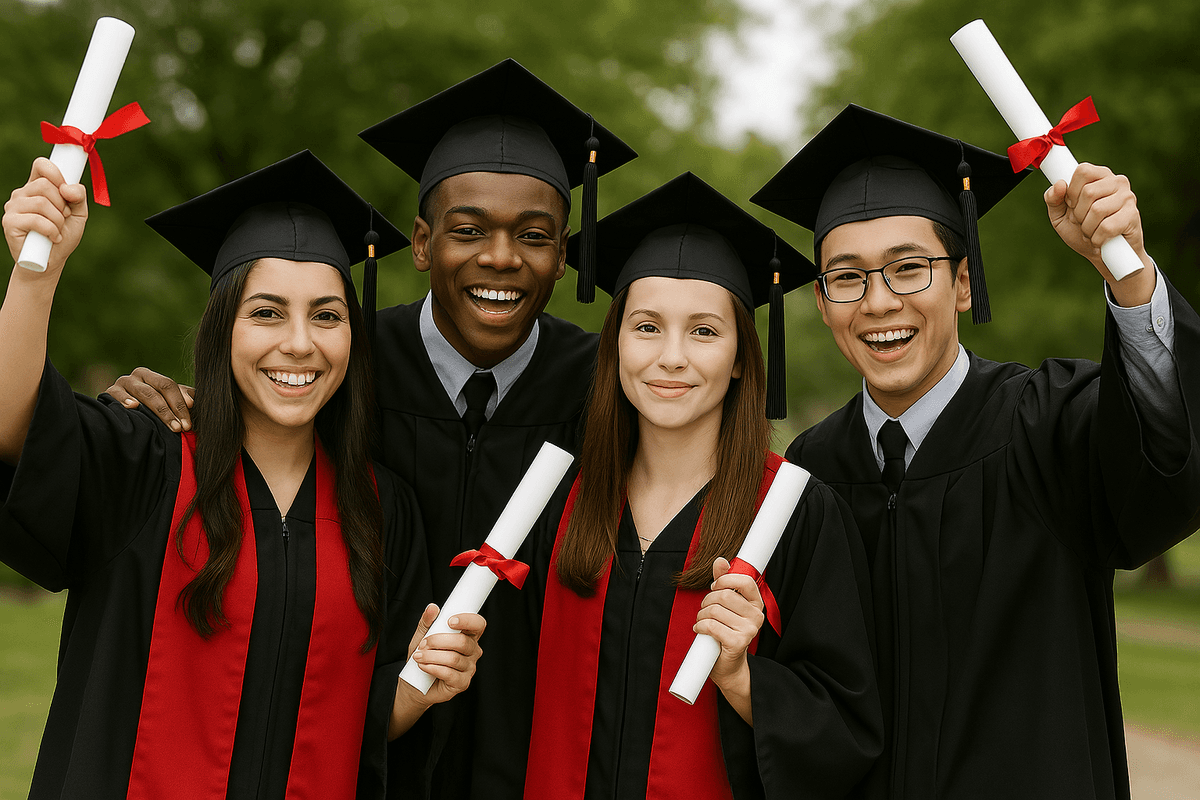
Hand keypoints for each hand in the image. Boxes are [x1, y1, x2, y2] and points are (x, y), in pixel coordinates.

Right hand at [3, 158, 87, 275]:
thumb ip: (78, 196)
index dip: (56, 173)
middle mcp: (22, 194)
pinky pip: (36, 219)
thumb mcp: (78, 214)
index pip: (41, 165)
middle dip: (62, 204)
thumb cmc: (63, 236)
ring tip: (58, 231)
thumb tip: (68, 188)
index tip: (67, 190)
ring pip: (41, 202)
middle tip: (64, 218)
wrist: (51, 261)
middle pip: (45, 185)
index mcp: (37, 187)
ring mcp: (13, 207)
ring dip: (58, 220)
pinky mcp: (9, 222)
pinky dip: (51, 230)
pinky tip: (53, 238)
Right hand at [106, 367, 193, 430]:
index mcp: (153, 376)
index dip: (179, 404)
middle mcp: (138, 376)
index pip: (169, 386)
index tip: (188, 423)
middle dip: (170, 411)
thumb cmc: (152, 408)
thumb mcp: (169, 403)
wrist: (125, 414)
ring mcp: (123, 383)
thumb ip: (183, 399)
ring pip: (142, 392)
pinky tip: (133, 406)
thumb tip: (192, 402)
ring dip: (157, 410)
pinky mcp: (109, 392)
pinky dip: (125, 399)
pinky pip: (116, 394)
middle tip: (179, 428)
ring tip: (166, 422)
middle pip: (157, 390)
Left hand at [390, 603, 485, 737]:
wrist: (414, 683)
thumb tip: (432, 607)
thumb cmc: (422, 657)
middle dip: (439, 641)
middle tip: (423, 644)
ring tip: (419, 656)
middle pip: (463, 642)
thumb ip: (427, 622)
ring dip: (432, 656)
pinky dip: (433, 668)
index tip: (450, 621)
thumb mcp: (422, 636)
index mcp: (468, 636)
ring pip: (454, 658)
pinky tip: (423, 667)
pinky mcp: (462, 683)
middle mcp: (473, 651)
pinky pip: (449, 673)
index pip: (478, 624)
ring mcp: (469, 668)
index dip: (467, 621)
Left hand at [694, 557, 763, 696]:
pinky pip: (711, 626)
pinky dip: (701, 627)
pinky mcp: (738, 642)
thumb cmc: (726, 631)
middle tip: (704, 610)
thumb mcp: (726, 604)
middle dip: (707, 601)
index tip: (715, 587)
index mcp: (756, 603)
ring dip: (701, 616)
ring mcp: (749, 630)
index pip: (745, 581)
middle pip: (724, 596)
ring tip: (702, 622)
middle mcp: (757, 616)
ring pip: (715, 611)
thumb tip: (720, 560)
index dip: (725, 580)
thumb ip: (724, 582)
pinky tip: (701, 630)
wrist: (728, 664)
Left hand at [1044, 162, 1155, 304]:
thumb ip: (1053, 199)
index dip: (1071, 192)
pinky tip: (1101, 239)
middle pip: (1088, 192)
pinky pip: (1107, 227)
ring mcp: (1128, 197)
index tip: (1072, 205)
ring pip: (1097, 210)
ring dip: (1087, 228)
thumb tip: (1059, 184)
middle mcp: (1117, 181)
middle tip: (1083, 222)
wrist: (1102, 256)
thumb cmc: (1080, 231)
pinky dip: (1097, 238)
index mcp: (1099, 175)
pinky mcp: (1133, 215)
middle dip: (1078, 214)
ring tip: (1092, 230)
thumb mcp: (1060, 215)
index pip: (1082, 171)